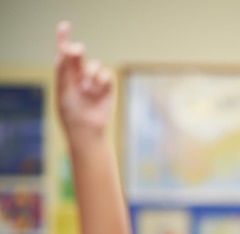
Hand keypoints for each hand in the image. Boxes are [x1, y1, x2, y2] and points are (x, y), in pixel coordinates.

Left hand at [55, 21, 113, 136]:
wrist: (86, 131)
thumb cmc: (71, 114)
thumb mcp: (63, 89)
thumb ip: (63, 69)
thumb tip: (66, 48)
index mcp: (65, 77)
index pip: (64, 55)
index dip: (63, 39)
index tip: (64, 26)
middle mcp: (79, 77)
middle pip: (78, 56)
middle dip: (77, 51)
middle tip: (75, 51)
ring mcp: (94, 82)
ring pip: (94, 65)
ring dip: (89, 73)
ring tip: (86, 88)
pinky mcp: (107, 88)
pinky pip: (106, 74)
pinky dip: (101, 78)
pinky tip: (96, 88)